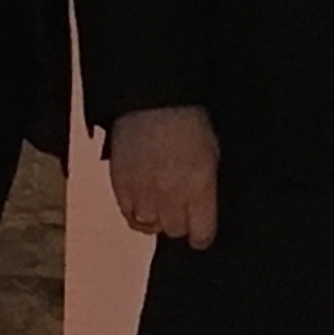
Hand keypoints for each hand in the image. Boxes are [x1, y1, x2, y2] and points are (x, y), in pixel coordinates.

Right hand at [108, 105, 220, 249]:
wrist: (152, 99)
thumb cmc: (188, 120)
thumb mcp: (212, 152)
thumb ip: (206, 186)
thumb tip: (204, 209)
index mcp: (199, 185)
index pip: (201, 233)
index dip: (202, 235)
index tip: (201, 231)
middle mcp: (171, 193)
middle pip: (175, 231)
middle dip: (179, 221)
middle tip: (180, 207)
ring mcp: (143, 191)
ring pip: (150, 226)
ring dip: (156, 217)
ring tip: (159, 201)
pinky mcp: (121, 185)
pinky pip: (128, 215)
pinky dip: (135, 212)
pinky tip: (142, 200)